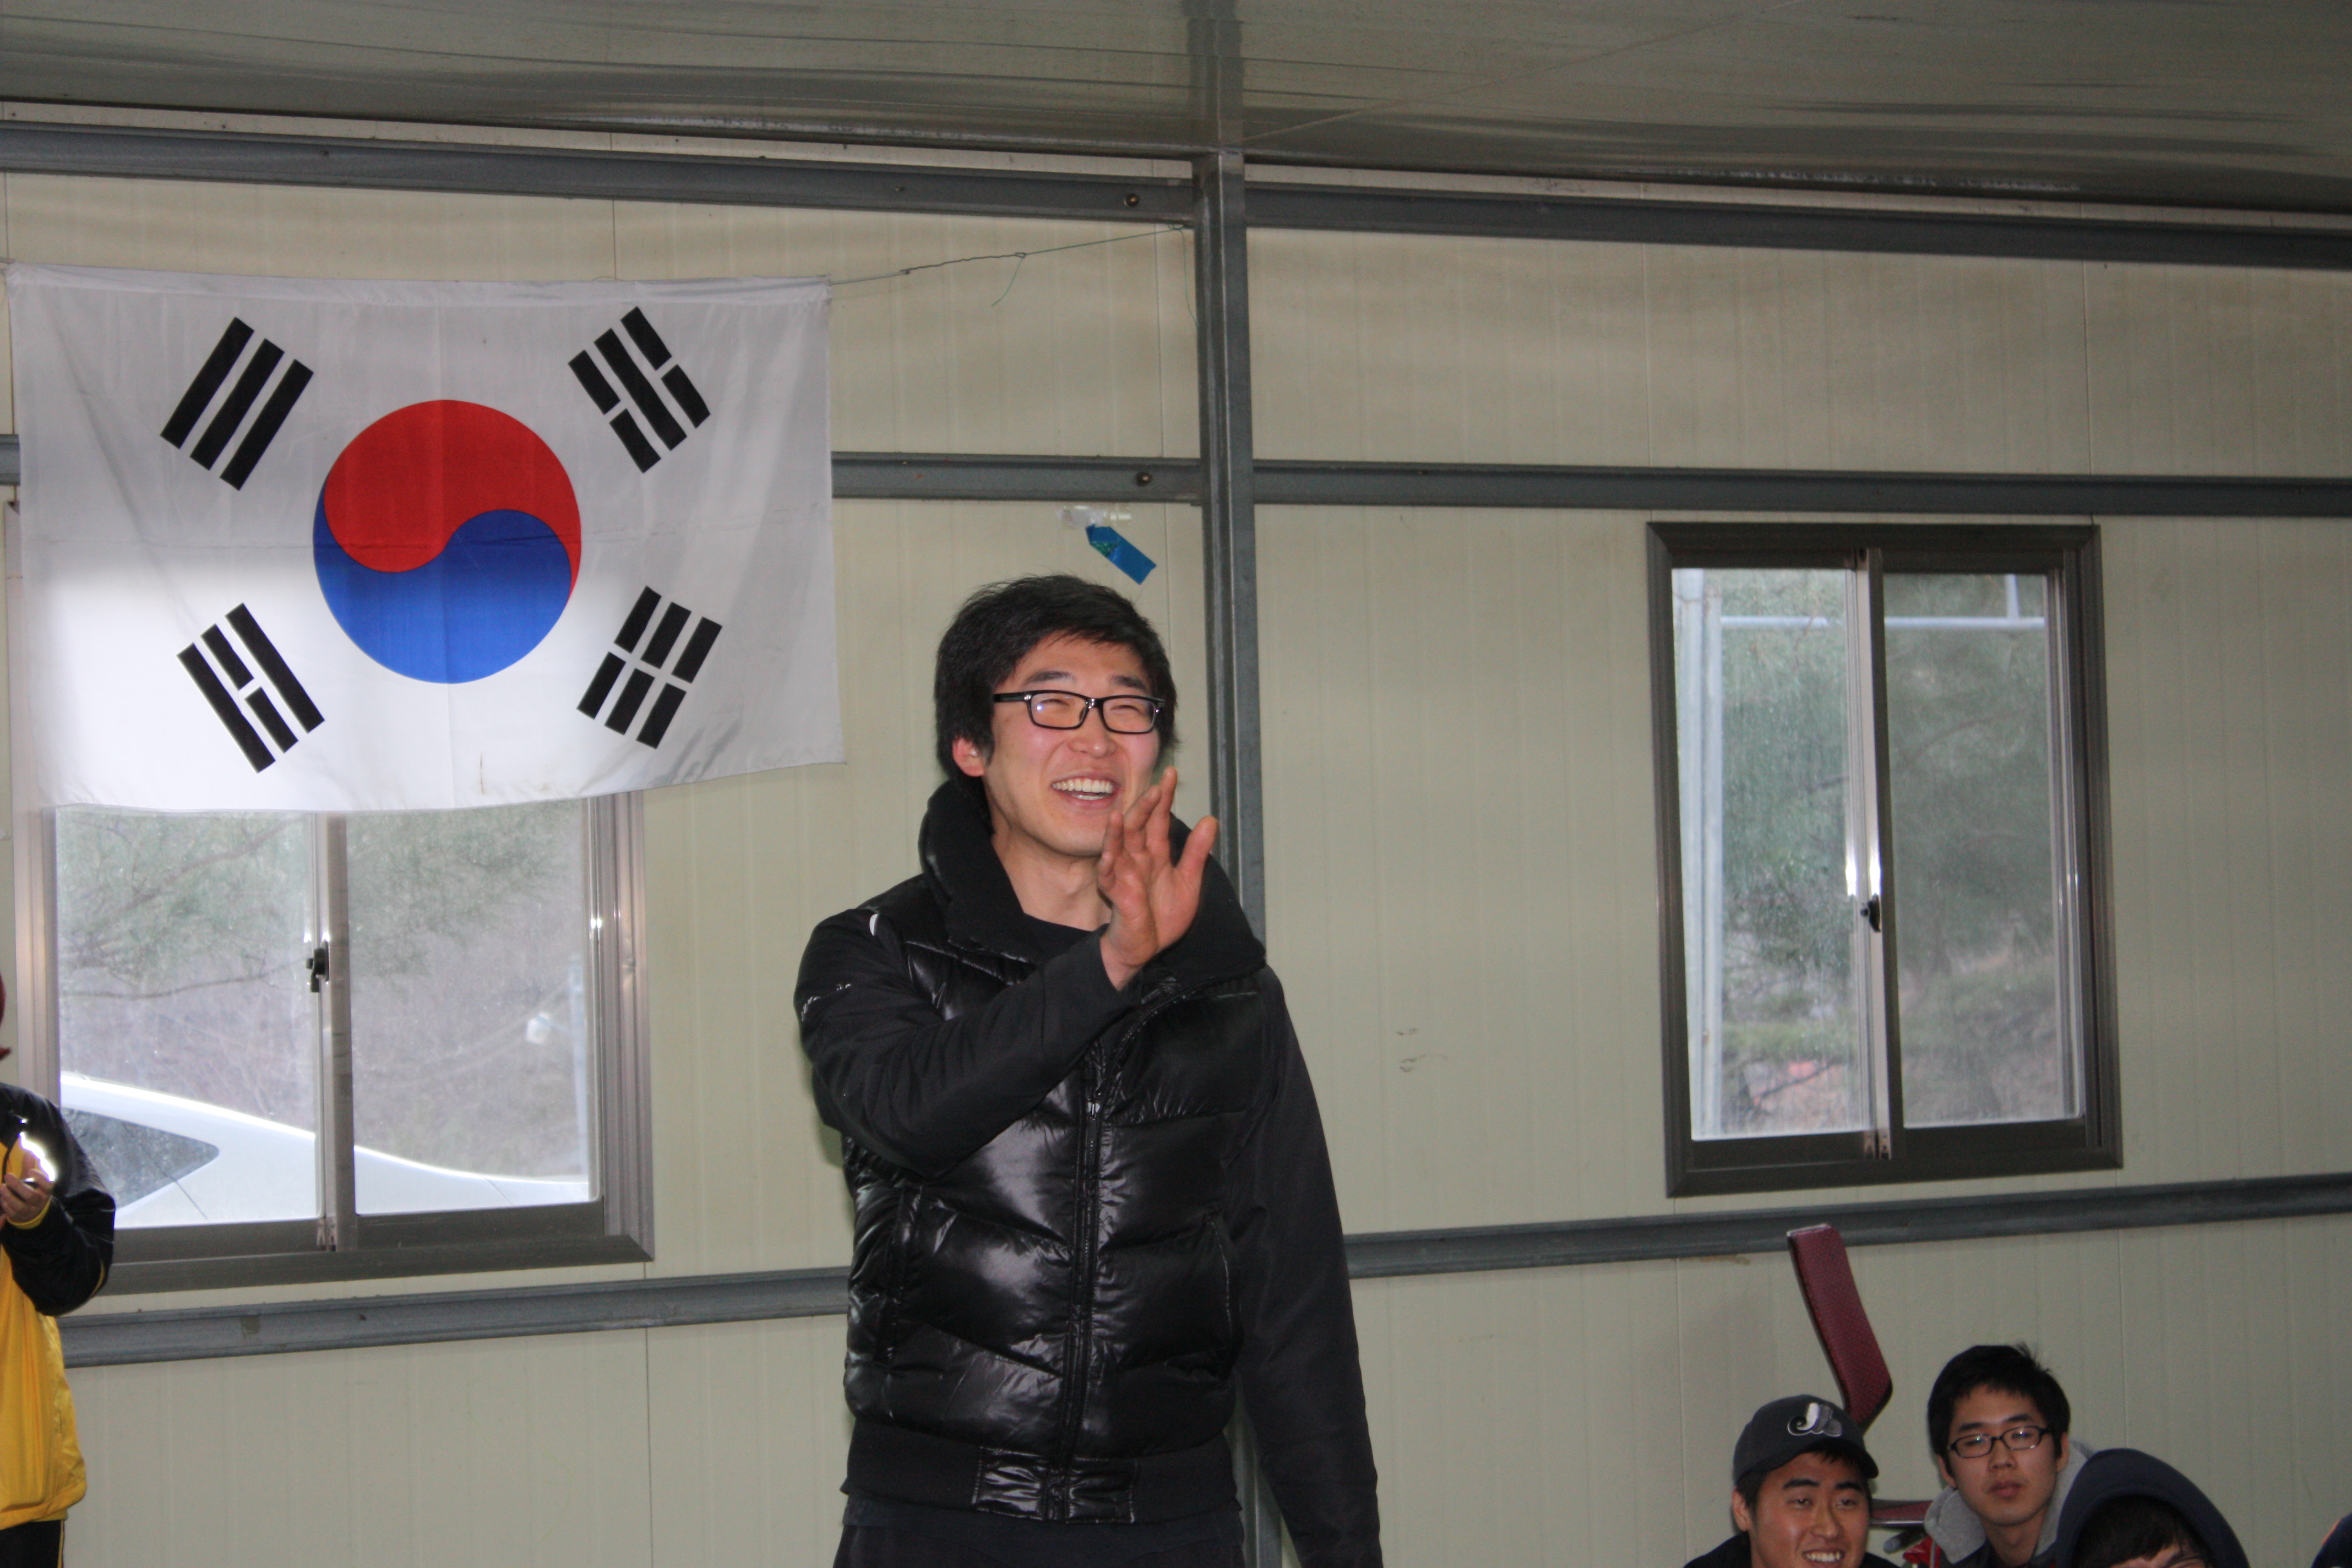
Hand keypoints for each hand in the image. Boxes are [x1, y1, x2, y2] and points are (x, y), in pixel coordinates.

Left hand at [2, 1150, 51, 1226]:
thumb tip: (29, 1151)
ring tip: (2, 1187)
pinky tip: (1, 1197)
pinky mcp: (19, 1217)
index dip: (40, 1179)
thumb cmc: (32, 1191)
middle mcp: (39, 1201)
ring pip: (20, 1206)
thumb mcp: (33, 1180)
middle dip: (18, 1186)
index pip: (48, 1185)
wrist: (33, 1213)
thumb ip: (29, 1166)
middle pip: (30, 1195)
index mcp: (45, 1190)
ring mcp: (29, 1210)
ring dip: (9, 1196)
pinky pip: (11, 1212)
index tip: (30, 1171)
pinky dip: (5, 1204)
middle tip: (7, 1175)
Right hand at [1097, 767, 1218, 990]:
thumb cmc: (1162, 916)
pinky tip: (1110, 847)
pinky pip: (1108, 873)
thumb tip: (1211, 819)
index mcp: (1156, 854)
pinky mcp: (1116, 892)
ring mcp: (1124, 873)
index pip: (1159, 820)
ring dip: (1121, 827)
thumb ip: (1197, 853)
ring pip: (1119, 844)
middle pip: (1139, 825)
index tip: (1171, 774)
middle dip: (1147, 806)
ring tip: (1125, 810)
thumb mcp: (1188, 882)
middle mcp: (1138, 858)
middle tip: (1157, 786)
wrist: (1145, 948)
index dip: (1164, 798)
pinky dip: (1108, 859)